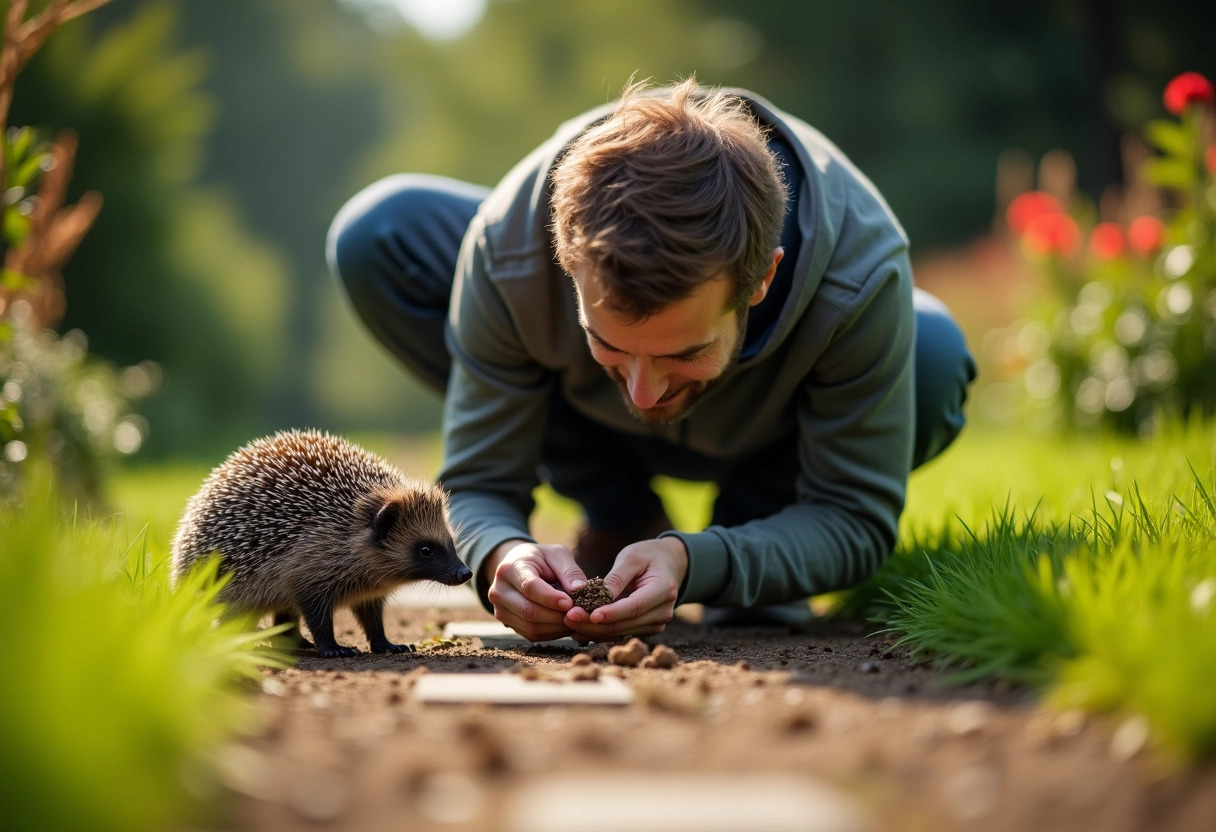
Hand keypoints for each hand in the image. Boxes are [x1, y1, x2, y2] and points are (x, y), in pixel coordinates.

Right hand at [485, 540, 587, 641]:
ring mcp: (500, 609)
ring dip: (556, 627)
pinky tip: (563, 624)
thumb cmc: (541, 558)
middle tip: (577, 614)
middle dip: (557, 615)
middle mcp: (499, 590)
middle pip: (529, 611)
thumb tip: (580, 590)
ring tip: (573, 619)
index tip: (570, 603)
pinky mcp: (507, 623)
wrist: (518, 565)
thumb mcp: (557, 554)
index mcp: (510, 568)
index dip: (551, 598)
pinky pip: (531, 635)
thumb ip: (569, 571)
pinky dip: (551, 633)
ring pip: (530, 627)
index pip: (529, 587)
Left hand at [564, 536, 687, 638]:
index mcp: (663, 590)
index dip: (611, 613)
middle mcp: (663, 611)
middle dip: (596, 624)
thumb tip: (597, 596)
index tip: (589, 615)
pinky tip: (581, 627)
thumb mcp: (632, 557)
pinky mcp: (647, 628)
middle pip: (626, 624)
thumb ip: (617, 577)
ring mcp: (657, 623)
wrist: (667, 564)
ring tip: (570, 623)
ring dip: (595, 630)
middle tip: (569, 617)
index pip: (634, 607)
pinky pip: (622, 633)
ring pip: (622, 633)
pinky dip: (601, 631)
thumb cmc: (647, 556)